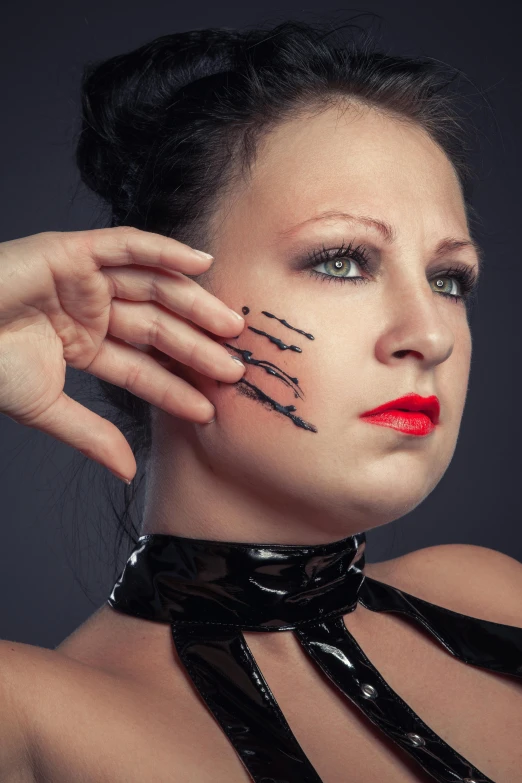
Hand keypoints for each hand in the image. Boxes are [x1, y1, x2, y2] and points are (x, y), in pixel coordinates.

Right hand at [0, 227, 244, 479]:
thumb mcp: (46, 406)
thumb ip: (91, 434)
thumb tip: (128, 471)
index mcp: (85, 344)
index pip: (142, 368)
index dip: (175, 388)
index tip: (209, 409)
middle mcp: (91, 310)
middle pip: (158, 327)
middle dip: (196, 347)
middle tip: (235, 368)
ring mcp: (84, 279)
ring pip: (153, 288)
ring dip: (195, 304)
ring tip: (232, 327)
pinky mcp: (74, 251)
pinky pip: (127, 245)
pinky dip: (165, 251)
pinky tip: (203, 265)